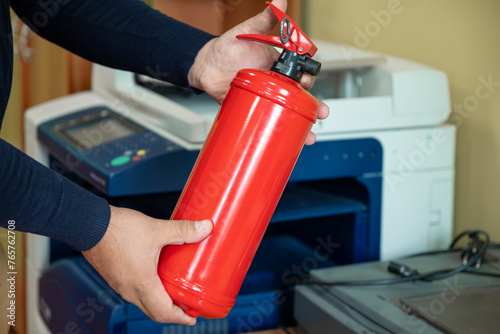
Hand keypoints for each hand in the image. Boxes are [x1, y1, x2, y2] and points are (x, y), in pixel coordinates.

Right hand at [82, 205, 212, 323]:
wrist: (89, 224)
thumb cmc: (117, 230)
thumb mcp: (156, 229)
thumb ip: (182, 230)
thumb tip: (205, 228)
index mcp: (142, 283)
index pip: (164, 312)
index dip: (181, 317)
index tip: (193, 317)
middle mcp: (130, 289)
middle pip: (154, 312)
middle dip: (173, 313)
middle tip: (189, 307)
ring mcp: (120, 285)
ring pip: (144, 303)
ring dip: (160, 302)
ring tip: (176, 292)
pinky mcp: (115, 277)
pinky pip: (135, 292)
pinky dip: (149, 292)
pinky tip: (157, 278)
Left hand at [188, 0, 328, 144]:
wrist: (206, 65)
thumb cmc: (228, 47)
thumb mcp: (248, 31)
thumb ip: (265, 19)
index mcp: (279, 65)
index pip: (300, 74)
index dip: (307, 80)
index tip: (308, 83)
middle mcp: (275, 84)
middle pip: (299, 97)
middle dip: (313, 107)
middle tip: (321, 113)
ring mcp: (265, 98)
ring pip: (287, 112)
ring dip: (301, 125)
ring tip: (309, 137)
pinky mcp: (254, 109)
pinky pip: (268, 122)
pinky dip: (278, 132)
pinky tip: (288, 142)